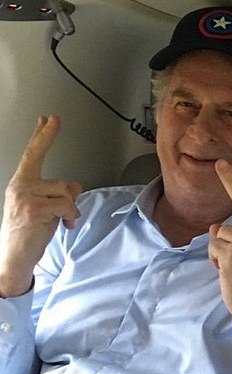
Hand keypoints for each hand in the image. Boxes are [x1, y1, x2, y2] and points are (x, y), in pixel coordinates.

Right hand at [0, 115, 81, 297]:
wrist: (14, 255)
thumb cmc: (28, 233)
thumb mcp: (45, 209)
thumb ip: (57, 194)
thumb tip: (75, 185)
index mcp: (21, 183)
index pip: (32, 154)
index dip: (42, 135)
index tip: (47, 118)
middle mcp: (21, 186)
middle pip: (53, 171)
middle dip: (57, 159)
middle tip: (55, 119)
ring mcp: (26, 196)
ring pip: (65, 192)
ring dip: (70, 209)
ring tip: (61, 221)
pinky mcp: (35, 208)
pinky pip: (66, 205)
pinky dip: (70, 216)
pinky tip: (63, 225)